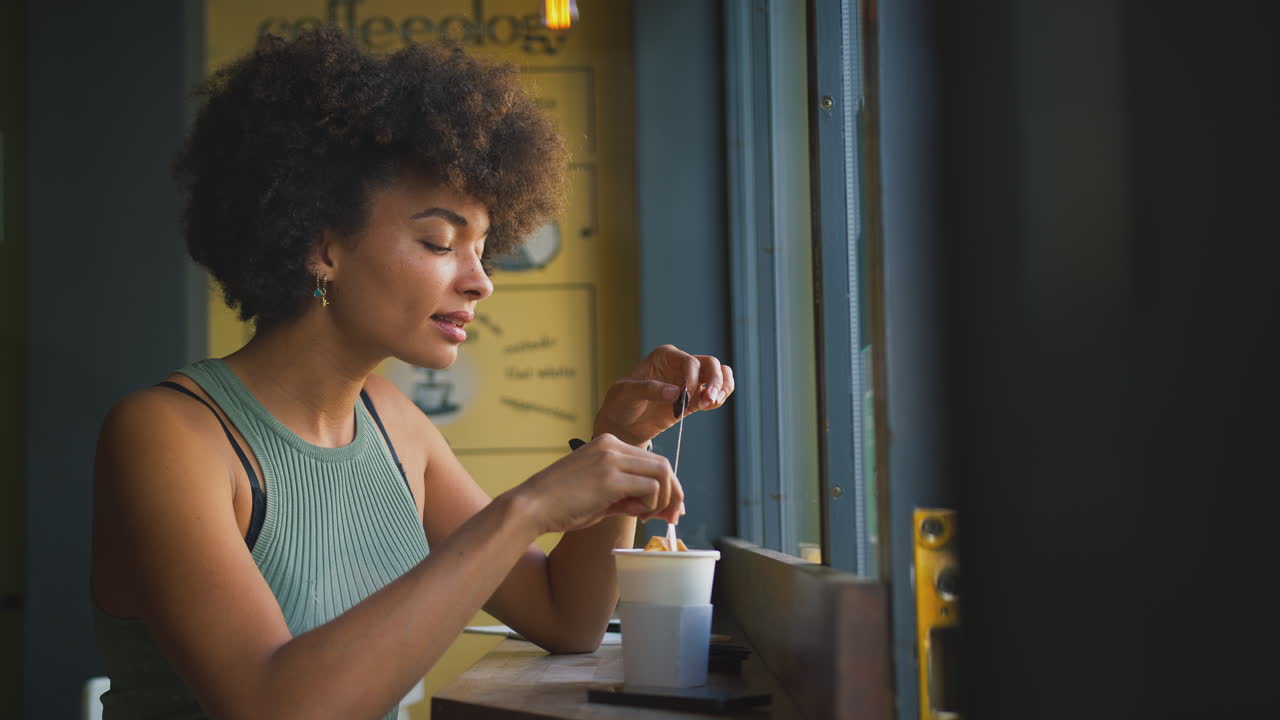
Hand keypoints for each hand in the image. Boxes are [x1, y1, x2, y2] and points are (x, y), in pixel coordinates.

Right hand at [510, 434, 683, 534]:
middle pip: (663, 465)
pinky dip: (650, 504)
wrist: (531, 507)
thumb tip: (655, 507)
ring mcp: (611, 459)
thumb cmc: (561, 505)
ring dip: (663, 500)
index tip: (669, 508)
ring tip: (647, 517)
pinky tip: (635, 514)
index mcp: (608, 444)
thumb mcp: (600, 496)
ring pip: (662, 473)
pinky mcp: (610, 478)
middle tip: (673, 517)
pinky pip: (650, 488)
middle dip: (674, 493)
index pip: (652, 461)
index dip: (667, 486)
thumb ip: (627, 497)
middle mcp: (612, 445)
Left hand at [592, 344, 734, 445]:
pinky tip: (710, 405)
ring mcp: (689, 382)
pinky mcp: (693, 399)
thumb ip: (649, 389)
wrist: (622, 424)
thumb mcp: (627, 393)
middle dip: (715, 381)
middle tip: (709, 400)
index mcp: (665, 356)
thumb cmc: (620, 402)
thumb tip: (675, 392)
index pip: (690, 361)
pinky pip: (715, 394)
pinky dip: (719, 398)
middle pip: (711, 364)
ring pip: (719, 376)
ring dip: (722, 388)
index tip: (685, 395)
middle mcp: (680, 365)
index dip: (693, 377)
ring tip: (712, 403)